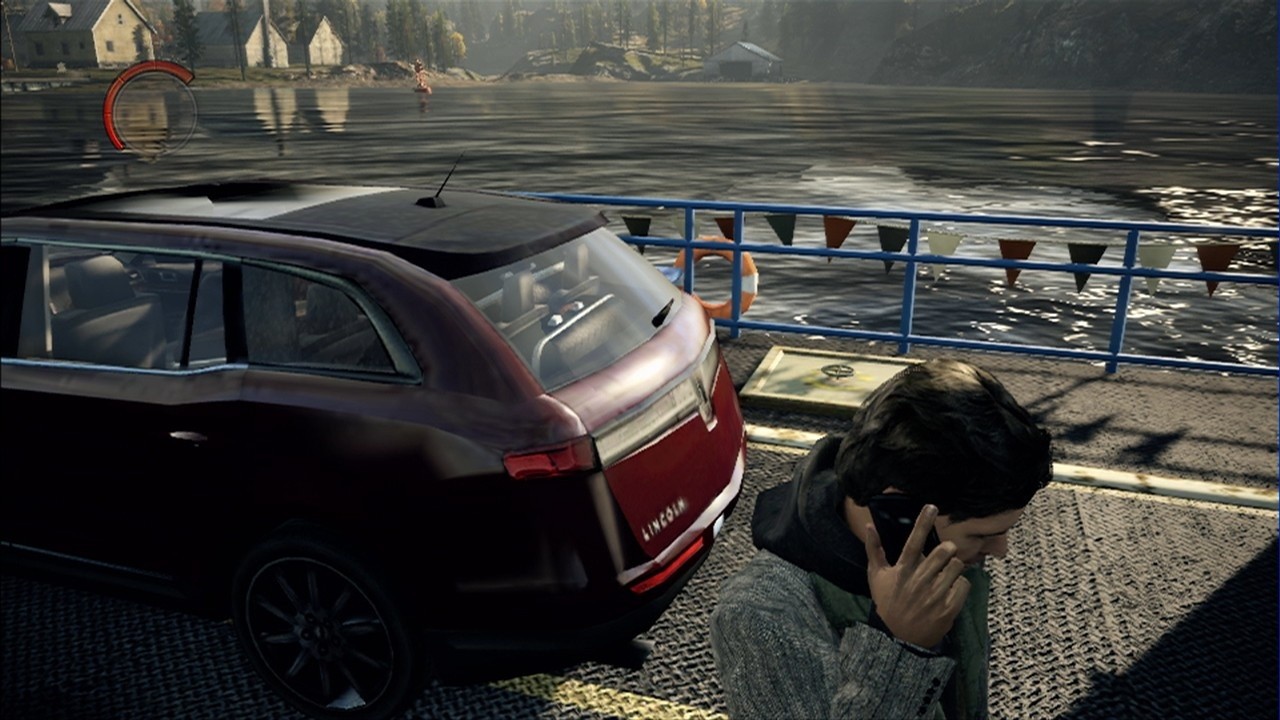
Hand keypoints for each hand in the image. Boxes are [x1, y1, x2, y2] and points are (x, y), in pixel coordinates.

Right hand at [864, 504, 969, 648]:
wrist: (897, 637)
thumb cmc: (887, 602)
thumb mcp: (876, 576)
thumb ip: (874, 550)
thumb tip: (869, 526)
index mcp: (903, 570)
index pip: (914, 541)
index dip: (923, 522)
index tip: (932, 507)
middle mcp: (920, 581)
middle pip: (944, 552)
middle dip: (948, 549)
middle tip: (946, 553)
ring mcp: (935, 596)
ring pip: (957, 567)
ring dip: (953, 567)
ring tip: (946, 574)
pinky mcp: (948, 609)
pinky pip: (964, 585)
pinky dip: (960, 584)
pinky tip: (951, 589)